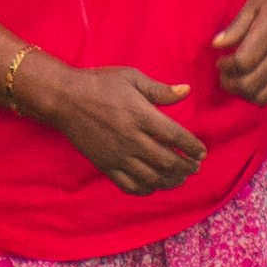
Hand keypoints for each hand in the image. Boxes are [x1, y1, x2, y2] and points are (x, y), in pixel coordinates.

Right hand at [31, 58, 204, 192]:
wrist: (64, 99)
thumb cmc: (99, 84)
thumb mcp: (131, 77)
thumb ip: (160, 90)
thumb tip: (186, 91)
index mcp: (141, 115)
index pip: (176, 137)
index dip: (192, 147)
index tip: (201, 152)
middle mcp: (132, 139)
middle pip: (167, 161)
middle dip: (186, 167)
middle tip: (195, 167)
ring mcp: (118, 155)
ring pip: (152, 177)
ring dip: (170, 181)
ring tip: (180, 177)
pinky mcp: (105, 165)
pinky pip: (129, 185)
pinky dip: (146, 189)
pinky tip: (154, 185)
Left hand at [211, 0, 266, 101]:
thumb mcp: (257, 2)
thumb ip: (236, 25)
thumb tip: (216, 44)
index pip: (241, 63)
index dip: (225, 66)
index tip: (220, 59)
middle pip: (249, 84)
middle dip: (230, 83)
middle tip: (224, 72)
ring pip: (262, 96)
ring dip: (244, 93)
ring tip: (237, 80)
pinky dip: (260, 96)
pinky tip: (253, 83)